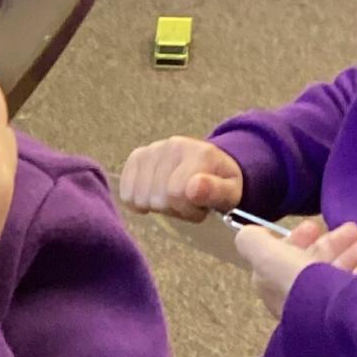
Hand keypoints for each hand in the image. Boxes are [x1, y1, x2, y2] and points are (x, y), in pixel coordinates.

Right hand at [119, 136, 243, 222]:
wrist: (209, 165)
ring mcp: (153, 149)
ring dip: (157, 207)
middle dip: (173, 209)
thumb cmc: (220, 184)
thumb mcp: (229, 193)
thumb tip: (194, 186)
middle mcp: (174, 145)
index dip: (187, 210)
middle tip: (187, 202)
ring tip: (174, 198)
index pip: (176, 193)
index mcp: (200, 153)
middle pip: (157, 198)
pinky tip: (154, 196)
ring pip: (140, 197)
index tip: (199, 207)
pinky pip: (126, 192)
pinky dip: (138, 202)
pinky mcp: (137, 156)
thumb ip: (216, 191)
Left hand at [235, 216, 356, 320]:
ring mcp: (322, 308)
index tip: (315, 225)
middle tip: (354, 230)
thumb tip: (249, 233)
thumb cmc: (299, 283)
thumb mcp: (267, 257)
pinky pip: (355, 287)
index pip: (283, 259)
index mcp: (274, 286)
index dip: (298, 239)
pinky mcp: (347, 315)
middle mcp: (297, 299)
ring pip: (337, 274)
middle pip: (314, 264)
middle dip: (333, 244)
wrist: (334, 319)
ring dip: (352, 254)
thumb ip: (253, 242)